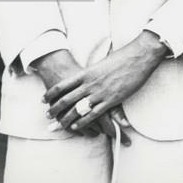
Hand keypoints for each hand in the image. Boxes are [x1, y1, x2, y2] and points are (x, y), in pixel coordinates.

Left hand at [43, 31, 165, 135]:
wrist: (139, 56)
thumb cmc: (122, 57)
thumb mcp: (102, 63)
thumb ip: (93, 72)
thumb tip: (87, 77)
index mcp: (86, 73)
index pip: (62, 85)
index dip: (51, 93)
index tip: (44, 99)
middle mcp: (90, 84)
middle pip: (66, 99)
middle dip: (55, 109)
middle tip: (47, 116)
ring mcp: (100, 93)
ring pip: (77, 109)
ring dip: (65, 119)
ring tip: (58, 125)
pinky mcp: (111, 100)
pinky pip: (93, 114)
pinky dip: (82, 122)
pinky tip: (76, 127)